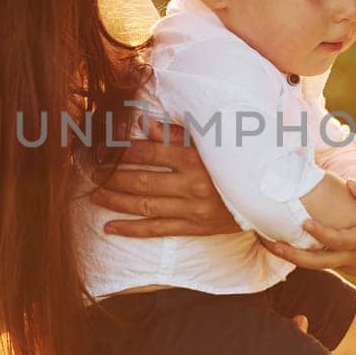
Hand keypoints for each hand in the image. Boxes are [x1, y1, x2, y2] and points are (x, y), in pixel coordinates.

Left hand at [91, 120, 241, 237]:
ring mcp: (192, 208)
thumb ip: (175, 134)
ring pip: (144, 206)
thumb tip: (144, 125)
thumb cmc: (235, 162)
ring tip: (93, 196)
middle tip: (88, 172)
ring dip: (115, 201)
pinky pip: (157, 229)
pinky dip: (132, 229)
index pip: (147, 153)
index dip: (120, 151)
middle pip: (140, 181)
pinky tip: (110, 227)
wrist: (267, 195)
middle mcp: (191, 184)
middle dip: (110, 177)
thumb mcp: (209, 142)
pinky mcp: (194, 227)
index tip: (100, 148)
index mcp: (194, 158)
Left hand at [259, 180, 355, 280]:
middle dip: (290, 255)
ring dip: (292, 256)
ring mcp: (346, 266)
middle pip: (316, 263)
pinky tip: (288, 245)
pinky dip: (304, 256)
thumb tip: (348, 182)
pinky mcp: (344, 268)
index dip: (320, 233)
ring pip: (315, 265)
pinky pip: (321, 263)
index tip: (303, 222)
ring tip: (269, 244)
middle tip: (269, 243)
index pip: (338, 239)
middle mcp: (351, 258)